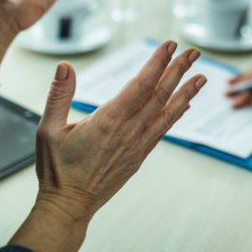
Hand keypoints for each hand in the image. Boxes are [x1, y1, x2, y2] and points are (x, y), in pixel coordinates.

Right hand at [18, 40, 205, 247]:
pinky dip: (177, 113)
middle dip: (179, 69)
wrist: (70, 205)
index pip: (140, 84)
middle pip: (160, 94)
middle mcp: (129, 131)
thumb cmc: (58, 170)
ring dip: (186, 92)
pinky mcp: (140, 155)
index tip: (170, 46)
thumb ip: (58, 95)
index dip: (157, 63)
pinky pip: (163, 129)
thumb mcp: (48, 129)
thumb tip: (64, 67)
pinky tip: (186, 104)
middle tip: (194, 52)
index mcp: (108, 121)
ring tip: (202, 76)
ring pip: (167, 112)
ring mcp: (138, 144)